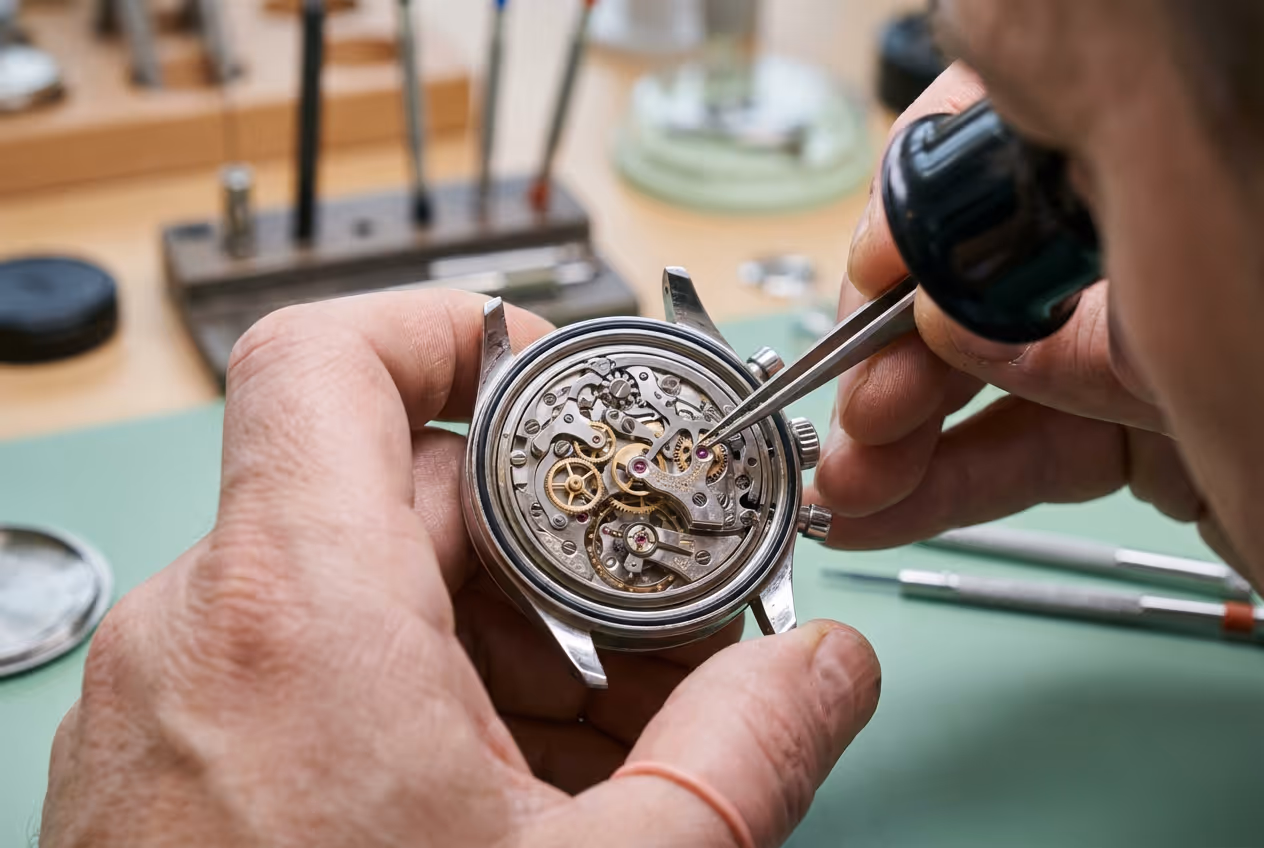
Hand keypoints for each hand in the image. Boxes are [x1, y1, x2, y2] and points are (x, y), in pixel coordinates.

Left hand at [41, 290, 879, 847]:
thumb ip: (748, 750)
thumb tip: (830, 670)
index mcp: (298, 612)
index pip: (332, 356)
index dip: (453, 327)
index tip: (551, 368)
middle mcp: (206, 633)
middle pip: (396, 491)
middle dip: (547, 544)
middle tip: (650, 627)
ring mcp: (173, 701)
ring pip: (362, 585)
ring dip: (497, 635)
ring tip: (599, 733)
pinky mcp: (166, 767)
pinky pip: (308, 664)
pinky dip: (421, 692)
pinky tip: (513, 786)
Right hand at [813, 47, 1259, 579]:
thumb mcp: (1208, 349)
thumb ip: (1086, 332)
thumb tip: (950, 317)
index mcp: (1183, 183)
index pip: (1014, 157)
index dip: (929, 213)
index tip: (875, 279)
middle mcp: (1151, 254)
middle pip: (985, 278)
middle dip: (899, 351)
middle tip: (851, 411)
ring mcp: (1147, 341)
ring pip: (996, 378)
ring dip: (903, 438)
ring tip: (847, 488)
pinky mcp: (1140, 427)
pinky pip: (1024, 449)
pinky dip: (948, 484)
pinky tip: (884, 509)